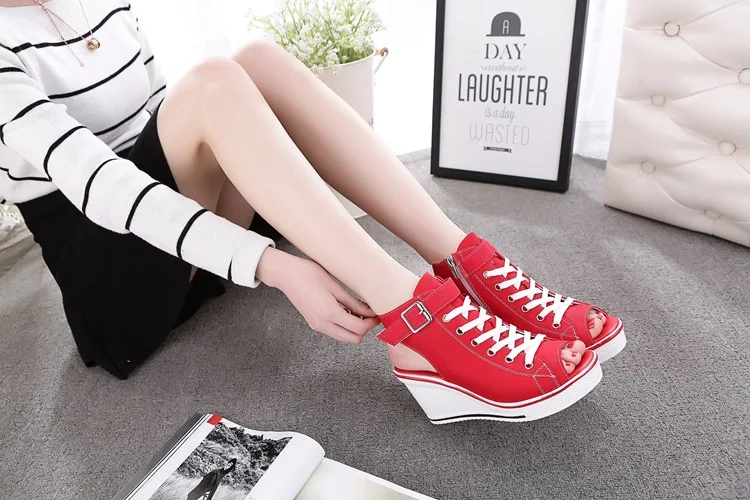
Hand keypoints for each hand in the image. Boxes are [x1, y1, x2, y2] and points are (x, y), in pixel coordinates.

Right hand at [256, 248, 379, 342]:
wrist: (285, 274)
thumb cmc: (308, 273)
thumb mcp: (335, 285)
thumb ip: (353, 301)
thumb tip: (370, 311)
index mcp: (329, 313)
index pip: (358, 328)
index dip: (372, 323)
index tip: (377, 314)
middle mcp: (322, 324)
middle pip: (353, 339)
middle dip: (365, 329)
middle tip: (371, 315)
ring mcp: (317, 325)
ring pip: (344, 337)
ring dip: (354, 329)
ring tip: (358, 311)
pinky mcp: (314, 323)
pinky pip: (335, 332)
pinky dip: (344, 326)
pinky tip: (346, 311)